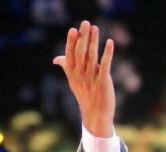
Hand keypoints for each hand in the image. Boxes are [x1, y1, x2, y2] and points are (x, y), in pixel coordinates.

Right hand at [53, 21, 114, 137]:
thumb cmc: (85, 96)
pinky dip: (107, 53)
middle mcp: (80, 74)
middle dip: (83, 37)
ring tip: (95, 28)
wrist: (96, 115)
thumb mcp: (73, 81)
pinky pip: (105, 65)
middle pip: (80, 52)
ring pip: (92, 56)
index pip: (70, 54)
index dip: (71, 42)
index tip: (73, 30)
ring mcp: (91, 78)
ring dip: (93, 41)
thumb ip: (67, 67)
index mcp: (72, 73)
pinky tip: (110, 43)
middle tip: (85, 23)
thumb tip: (56, 59)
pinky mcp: (103, 81)